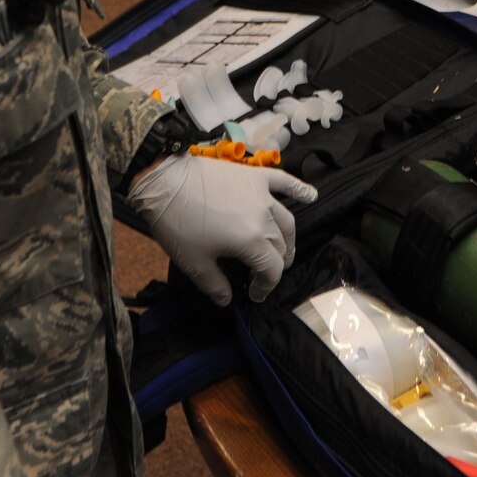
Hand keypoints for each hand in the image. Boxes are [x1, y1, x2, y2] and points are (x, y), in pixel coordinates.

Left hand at [128, 155, 315, 304]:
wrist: (165, 180)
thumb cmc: (178, 224)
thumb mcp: (193, 263)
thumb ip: (215, 286)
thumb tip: (228, 300)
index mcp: (251, 241)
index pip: (271, 270)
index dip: (266, 286)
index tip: (255, 294)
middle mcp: (264, 217)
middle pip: (280, 246)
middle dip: (274, 264)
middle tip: (262, 273)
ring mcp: (262, 194)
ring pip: (286, 220)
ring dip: (288, 238)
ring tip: (283, 249)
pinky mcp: (255, 176)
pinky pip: (284, 181)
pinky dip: (300, 188)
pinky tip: (312, 195)